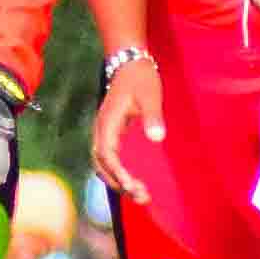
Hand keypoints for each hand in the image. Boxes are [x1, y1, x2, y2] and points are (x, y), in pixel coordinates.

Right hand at [91, 52, 166, 200]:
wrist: (130, 62)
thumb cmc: (140, 78)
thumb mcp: (150, 95)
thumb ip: (153, 116)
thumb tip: (157, 138)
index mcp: (107, 123)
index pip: (107, 154)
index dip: (118, 172)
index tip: (133, 185)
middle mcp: (101, 130)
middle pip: (101, 164)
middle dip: (118, 183)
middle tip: (141, 196)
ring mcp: (104, 132)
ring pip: (103, 164)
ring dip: (117, 181)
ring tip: (139, 194)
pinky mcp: (111, 133)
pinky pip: (109, 158)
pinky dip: (118, 172)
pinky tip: (132, 180)